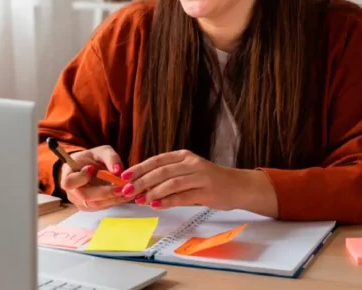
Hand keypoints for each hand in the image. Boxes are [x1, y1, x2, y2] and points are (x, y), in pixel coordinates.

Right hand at [59, 145, 135, 211]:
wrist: (90, 167)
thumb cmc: (94, 158)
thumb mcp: (103, 151)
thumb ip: (111, 157)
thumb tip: (118, 170)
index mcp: (68, 174)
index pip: (69, 182)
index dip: (80, 178)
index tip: (91, 168)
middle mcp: (71, 191)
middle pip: (85, 196)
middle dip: (105, 192)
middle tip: (121, 187)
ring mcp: (79, 201)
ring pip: (95, 204)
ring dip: (112, 199)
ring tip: (127, 191)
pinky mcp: (89, 207)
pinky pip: (101, 207)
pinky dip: (114, 202)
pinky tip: (124, 195)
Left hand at [119, 150, 245, 210]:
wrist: (238, 186)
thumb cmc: (210, 180)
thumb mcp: (189, 171)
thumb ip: (169, 175)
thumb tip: (142, 185)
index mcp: (184, 156)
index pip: (157, 160)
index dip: (139, 168)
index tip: (124, 176)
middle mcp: (191, 163)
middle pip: (161, 171)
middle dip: (142, 181)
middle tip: (127, 190)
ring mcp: (200, 177)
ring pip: (171, 183)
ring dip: (153, 192)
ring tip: (139, 200)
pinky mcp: (206, 192)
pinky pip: (183, 196)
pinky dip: (167, 201)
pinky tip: (156, 205)